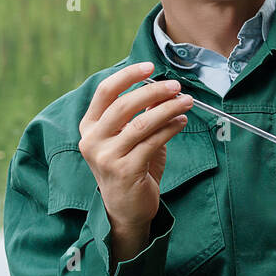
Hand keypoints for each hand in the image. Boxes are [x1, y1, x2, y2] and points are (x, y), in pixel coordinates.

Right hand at [77, 62, 193, 242]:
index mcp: (89, 127)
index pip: (106, 92)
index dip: (128, 75)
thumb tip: (163, 88)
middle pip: (123, 105)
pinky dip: (171, 128)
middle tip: (176, 86)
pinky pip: (153, 141)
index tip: (150, 66)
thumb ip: (142, 113)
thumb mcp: (131, 137)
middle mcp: (92, 141)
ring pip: (141, 123)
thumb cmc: (130, 167)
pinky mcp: (125, 171)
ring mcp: (106, 157)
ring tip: (186, 101)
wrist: (126, 209)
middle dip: (153, 91)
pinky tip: (182, 121)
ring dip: (167, 109)